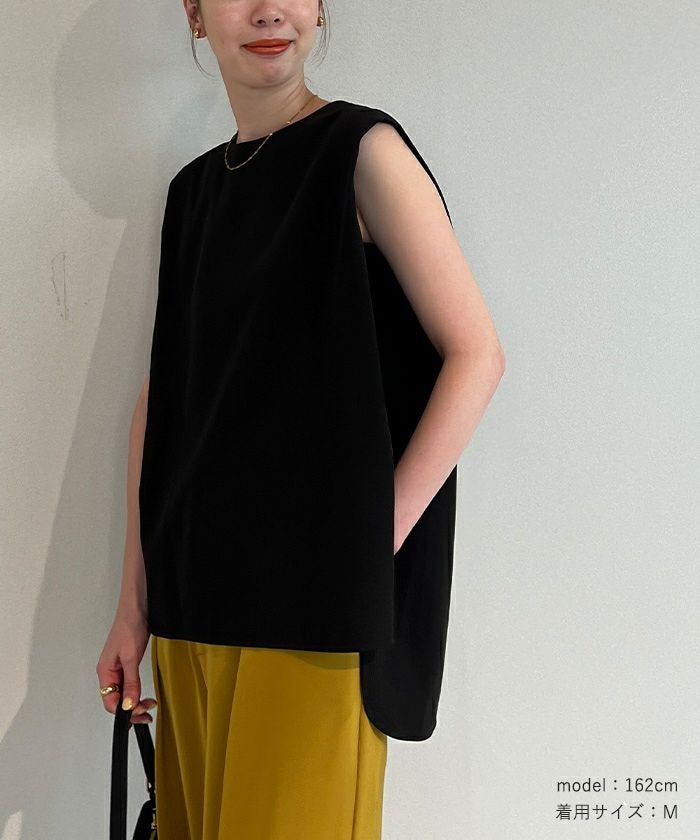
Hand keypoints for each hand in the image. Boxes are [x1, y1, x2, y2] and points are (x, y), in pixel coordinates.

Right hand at [96, 607, 156, 725]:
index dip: (125, 711)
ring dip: (135, 701)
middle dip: (131, 709)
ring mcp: (118, 668)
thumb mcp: (131, 657)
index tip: (140, 713)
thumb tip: (129, 705)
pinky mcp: (126, 663)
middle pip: (116, 700)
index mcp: (105, 672)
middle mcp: (109, 672)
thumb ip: (131, 682)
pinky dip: (136, 691)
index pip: (110, 702)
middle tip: (147, 712)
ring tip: (148, 705)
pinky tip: (143, 694)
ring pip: (123, 693)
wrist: (137, 608)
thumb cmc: (129, 626)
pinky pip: (128, 684)